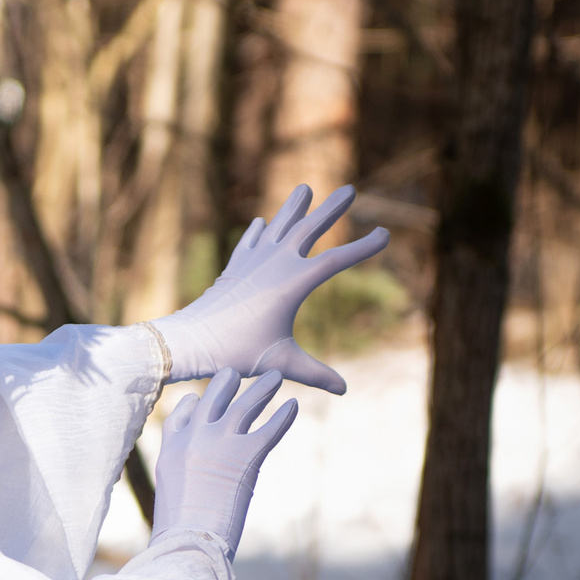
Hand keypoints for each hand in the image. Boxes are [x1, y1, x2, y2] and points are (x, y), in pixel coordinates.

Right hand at [151, 370, 296, 559]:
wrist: (190, 537)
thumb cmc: (179, 529)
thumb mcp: (169, 494)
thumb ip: (180, 477)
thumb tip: (191, 487)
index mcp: (173, 447)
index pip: (182, 414)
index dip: (192, 403)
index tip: (199, 396)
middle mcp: (196, 437)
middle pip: (213, 398)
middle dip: (227, 382)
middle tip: (237, 373)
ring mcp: (221, 442)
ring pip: (245, 405)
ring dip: (262, 389)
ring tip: (274, 377)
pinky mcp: (247, 454)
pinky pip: (270, 428)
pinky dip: (284, 416)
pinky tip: (292, 406)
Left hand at [152, 185, 390, 394]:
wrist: (194, 340)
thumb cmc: (238, 352)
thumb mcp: (282, 363)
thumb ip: (316, 374)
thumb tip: (344, 390)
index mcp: (292, 283)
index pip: (337, 261)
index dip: (362, 247)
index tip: (385, 234)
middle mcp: (275, 264)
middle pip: (310, 229)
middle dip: (332, 210)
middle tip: (351, 189)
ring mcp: (253, 261)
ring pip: (279, 227)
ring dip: (294, 207)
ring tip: (305, 188)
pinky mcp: (236, 267)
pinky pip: (251, 242)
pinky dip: (260, 232)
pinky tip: (263, 222)